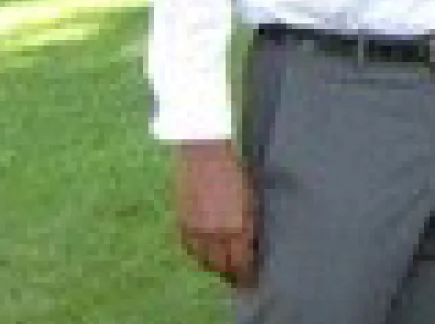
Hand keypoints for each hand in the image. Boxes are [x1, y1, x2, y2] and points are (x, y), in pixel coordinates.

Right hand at [174, 141, 257, 287]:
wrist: (204, 155)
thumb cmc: (236, 171)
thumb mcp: (253, 197)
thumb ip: (251, 223)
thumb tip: (250, 243)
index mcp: (238, 226)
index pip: (241, 262)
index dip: (246, 274)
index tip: (251, 279)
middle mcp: (216, 233)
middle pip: (222, 265)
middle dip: (231, 273)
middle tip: (237, 276)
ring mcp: (197, 230)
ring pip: (204, 259)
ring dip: (214, 265)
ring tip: (222, 266)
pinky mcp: (182, 223)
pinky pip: (190, 247)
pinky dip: (198, 253)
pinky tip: (205, 252)